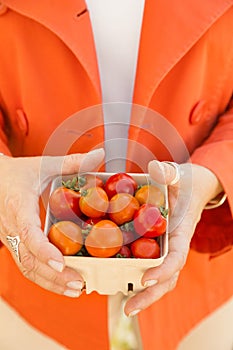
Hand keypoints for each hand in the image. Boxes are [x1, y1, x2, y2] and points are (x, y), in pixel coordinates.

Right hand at [0, 149, 104, 296]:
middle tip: (79, 284)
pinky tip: (64, 283)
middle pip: (28, 260)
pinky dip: (44, 278)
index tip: (61, 263)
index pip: (27, 233)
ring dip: (50, 282)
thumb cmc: (18, 173)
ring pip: (26, 268)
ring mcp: (12, 239)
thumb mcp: (43, 165)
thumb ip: (71, 162)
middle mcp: (12, 227)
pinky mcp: (15, 244)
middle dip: (53, 276)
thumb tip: (100, 155)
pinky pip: (26, 266)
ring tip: (76, 289)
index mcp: (18, 206)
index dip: (43, 250)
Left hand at [124, 160, 222, 315]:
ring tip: (123, 307)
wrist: (193, 188)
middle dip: (149, 295)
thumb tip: (155, 168)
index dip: (162, 270)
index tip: (144, 279)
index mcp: (182, 231)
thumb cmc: (186, 182)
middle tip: (127, 309)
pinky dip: (136, 275)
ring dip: (142, 293)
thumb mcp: (179, 175)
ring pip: (158, 276)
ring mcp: (166, 248)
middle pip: (167, 277)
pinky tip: (118, 282)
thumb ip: (168, 172)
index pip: (177, 257)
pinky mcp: (157, 246)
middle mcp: (174, 245)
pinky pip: (148, 264)